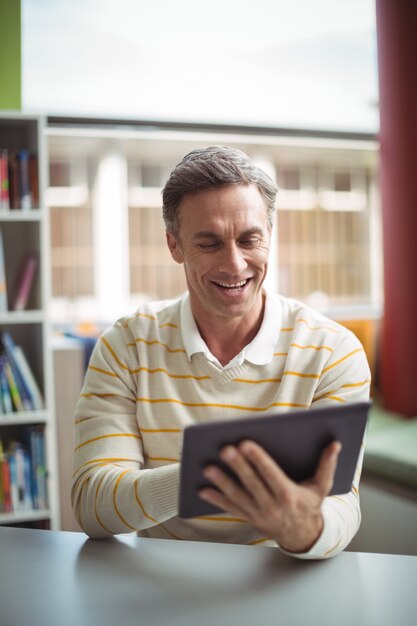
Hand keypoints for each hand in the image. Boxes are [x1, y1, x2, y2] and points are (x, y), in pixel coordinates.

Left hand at [199, 439, 340, 552]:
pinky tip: (202, 489)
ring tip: (208, 468)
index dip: (258, 459)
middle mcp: (272, 505)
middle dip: (237, 466)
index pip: (271, 474)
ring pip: (238, 496)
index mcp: (289, 494)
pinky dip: (216, 500)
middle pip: (252, 483)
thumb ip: (327, 465)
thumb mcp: (322, 487)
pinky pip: (230, 509)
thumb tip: (335, 444)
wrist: (303, 537)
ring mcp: (258, 513)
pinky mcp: (249, 518)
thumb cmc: (310, 506)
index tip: (245, 443)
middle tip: (224, 449)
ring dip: (222, 482)